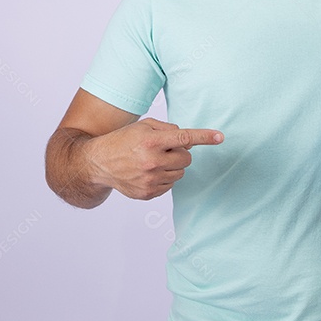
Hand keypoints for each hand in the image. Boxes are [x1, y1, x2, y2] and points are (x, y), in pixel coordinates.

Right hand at [87, 118, 222, 200]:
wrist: (99, 162)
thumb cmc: (124, 140)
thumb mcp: (144, 126)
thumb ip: (168, 129)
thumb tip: (189, 140)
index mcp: (151, 142)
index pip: (184, 138)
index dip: (205, 137)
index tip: (220, 137)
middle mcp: (151, 162)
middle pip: (186, 158)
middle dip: (179, 153)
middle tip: (163, 150)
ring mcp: (149, 180)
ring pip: (180, 174)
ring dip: (173, 166)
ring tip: (153, 161)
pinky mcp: (147, 194)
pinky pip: (170, 186)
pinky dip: (164, 178)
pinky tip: (148, 172)